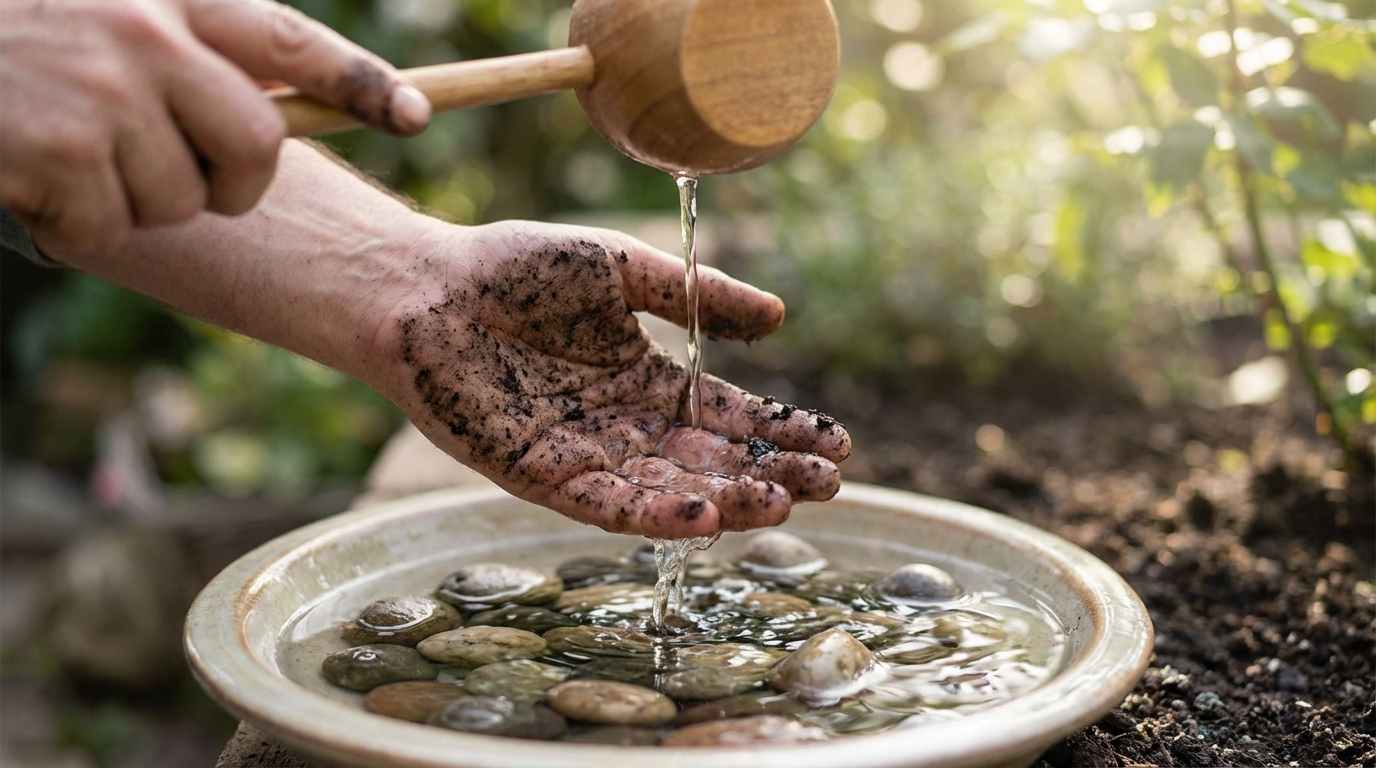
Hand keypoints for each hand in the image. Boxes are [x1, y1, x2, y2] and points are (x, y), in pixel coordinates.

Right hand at [0, 0, 429, 257]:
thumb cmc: (24, 35)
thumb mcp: (114, 16)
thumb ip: (198, 52)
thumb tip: (291, 116)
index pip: (291, 41)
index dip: (361, 83)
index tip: (416, 117)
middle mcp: (145, 32)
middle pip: (258, 146)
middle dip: (233, 182)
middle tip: (184, 174)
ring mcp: (102, 89)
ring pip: (183, 198)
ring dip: (135, 199)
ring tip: (73, 152)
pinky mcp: (57, 145)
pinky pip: (111, 224)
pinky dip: (74, 221)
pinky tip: (31, 174)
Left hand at [377, 221, 850, 538]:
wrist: (428, 289)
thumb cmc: (517, 268)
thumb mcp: (622, 271)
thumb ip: (696, 296)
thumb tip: (778, 316)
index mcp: (645, 379)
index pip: (727, 414)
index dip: (779, 431)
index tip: (835, 444)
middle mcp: (623, 425)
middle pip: (709, 460)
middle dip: (767, 474)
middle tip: (825, 485)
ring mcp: (584, 455)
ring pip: (668, 489)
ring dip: (725, 500)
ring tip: (779, 504)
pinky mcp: (541, 477)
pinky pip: (608, 503)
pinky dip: (657, 512)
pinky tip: (705, 514)